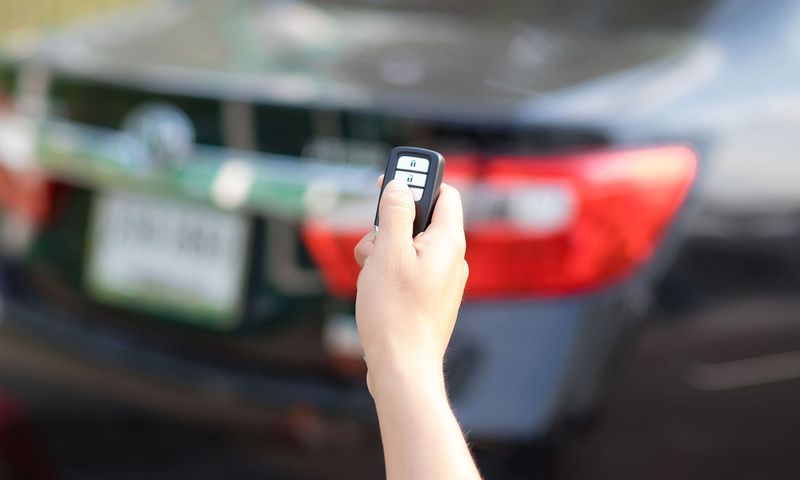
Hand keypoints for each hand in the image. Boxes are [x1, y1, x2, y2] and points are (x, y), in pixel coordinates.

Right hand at [354, 177, 467, 395]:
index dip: (417, 181)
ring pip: (409, 246)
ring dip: (384, 249)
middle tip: (374, 240)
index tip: (390, 180)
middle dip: (390, 223)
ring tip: (371, 271)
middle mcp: (450, 259)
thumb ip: (396, 213)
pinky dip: (388, 270)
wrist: (402, 367)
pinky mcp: (428, 298)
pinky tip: (374, 288)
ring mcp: (441, 280)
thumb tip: (399, 186)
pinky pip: (408, 270)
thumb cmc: (396, 312)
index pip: (444, 193)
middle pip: (420, 219)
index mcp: (448, 241)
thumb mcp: (389, 251)